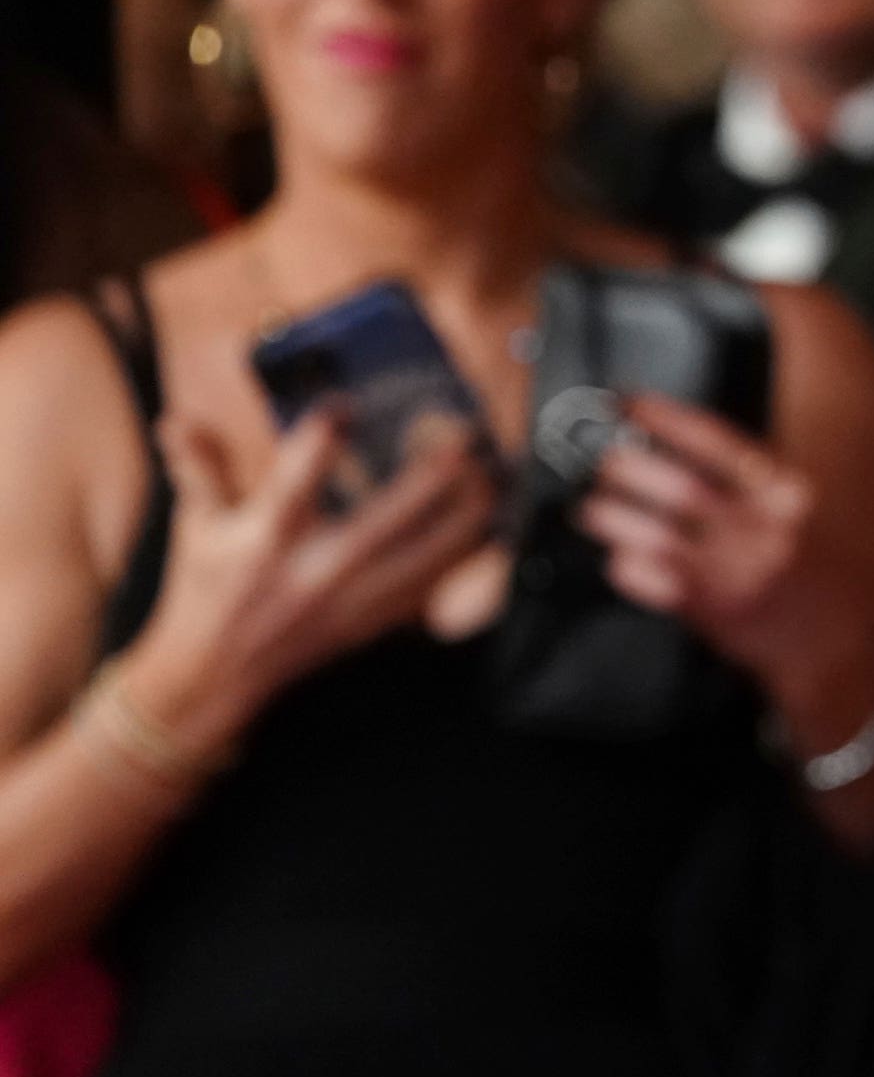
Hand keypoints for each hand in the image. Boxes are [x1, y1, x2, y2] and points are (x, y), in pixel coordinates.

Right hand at [134, 407, 497, 748]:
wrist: (214, 674)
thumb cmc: (207, 588)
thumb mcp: (196, 525)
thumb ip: (198, 467)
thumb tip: (175, 420)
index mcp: (268, 538)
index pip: (298, 478)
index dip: (325, 435)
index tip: (348, 402)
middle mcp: (317, 570)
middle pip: (388, 521)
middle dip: (432, 478)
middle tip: (464, 435)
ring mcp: (353, 600)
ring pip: (428, 557)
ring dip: (467, 514)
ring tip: (494, 472)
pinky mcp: (376, 621)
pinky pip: (438, 587)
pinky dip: (469, 555)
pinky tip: (494, 524)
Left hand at [577, 396, 873, 712]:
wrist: (832, 641)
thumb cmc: (808, 569)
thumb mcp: (795, 512)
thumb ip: (750, 483)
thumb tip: (677, 444)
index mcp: (785, 493)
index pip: (718, 441)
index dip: (666, 418)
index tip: (630, 402)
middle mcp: (762, 528)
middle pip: (681, 486)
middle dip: (631, 469)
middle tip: (606, 462)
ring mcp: (736, 571)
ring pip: (656, 534)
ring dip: (614, 517)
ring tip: (593, 509)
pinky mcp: (712, 610)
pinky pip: (653, 581)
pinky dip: (626, 566)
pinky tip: (617, 558)